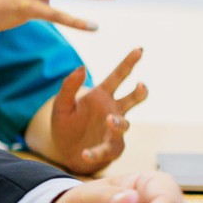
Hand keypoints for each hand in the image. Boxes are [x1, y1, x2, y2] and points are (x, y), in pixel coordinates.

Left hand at [33, 49, 150, 174]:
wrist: (64, 150)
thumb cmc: (66, 123)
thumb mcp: (61, 104)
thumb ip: (68, 86)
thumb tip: (82, 67)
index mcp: (102, 96)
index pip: (118, 76)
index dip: (129, 63)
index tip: (139, 49)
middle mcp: (113, 110)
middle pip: (132, 99)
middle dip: (140, 92)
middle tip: (140, 86)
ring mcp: (114, 131)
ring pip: (123, 125)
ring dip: (118, 122)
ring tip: (110, 120)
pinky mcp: (111, 149)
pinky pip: (107, 150)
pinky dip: (96, 152)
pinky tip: (85, 153)